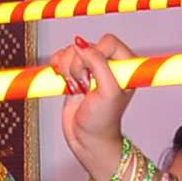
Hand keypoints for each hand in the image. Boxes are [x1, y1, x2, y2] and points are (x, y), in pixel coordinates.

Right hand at [52, 35, 136, 180]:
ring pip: (71, 51)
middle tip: (84, 86)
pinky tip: (62, 80)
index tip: (93, 74)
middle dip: (79, 65)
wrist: (86, 139)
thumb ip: (99, 64)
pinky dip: (57, 66)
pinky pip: (61, 58)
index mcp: (124, 65)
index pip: (109, 41)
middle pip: (86, 45)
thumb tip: (82, 45)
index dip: (96, 54)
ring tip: (76, 87)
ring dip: (68, 68)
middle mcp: (108, 64)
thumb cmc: (103, 121)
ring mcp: (89, 68)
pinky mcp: (73, 73)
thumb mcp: (108, 91)